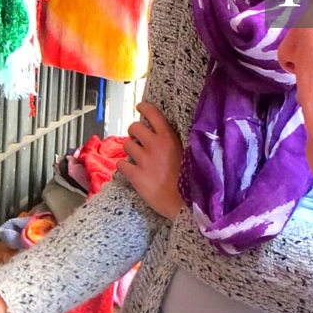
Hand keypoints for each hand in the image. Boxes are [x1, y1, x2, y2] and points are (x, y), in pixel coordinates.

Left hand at [118, 102, 184, 219]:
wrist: (185, 205)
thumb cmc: (191, 181)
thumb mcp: (189, 155)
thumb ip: (174, 143)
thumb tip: (165, 137)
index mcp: (169, 138)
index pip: (152, 114)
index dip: (144, 108)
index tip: (140, 107)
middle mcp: (154, 145)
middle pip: (134, 127)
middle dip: (134, 133)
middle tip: (139, 140)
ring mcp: (143, 160)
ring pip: (126, 145)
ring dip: (130, 150)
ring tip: (137, 158)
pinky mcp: (135, 175)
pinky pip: (121, 164)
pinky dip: (124, 167)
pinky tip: (131, 171)